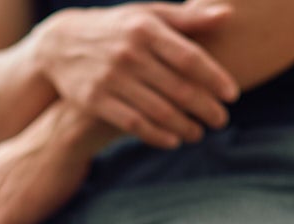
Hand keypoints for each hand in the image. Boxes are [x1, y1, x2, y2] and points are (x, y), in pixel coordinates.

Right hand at [32, 3, 238, 148]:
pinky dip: (157, 135)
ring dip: (185, 125)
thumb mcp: (148, 15)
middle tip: (222, 120)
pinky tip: (174, 140)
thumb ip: (187, 18)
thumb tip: (228, 15)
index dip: (214, 78)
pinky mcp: (95, 100)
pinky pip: (133, 124)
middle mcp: (129, 53)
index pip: (189, 57)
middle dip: (205, 107)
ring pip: (158, 110)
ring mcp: (111, 78)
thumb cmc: (118, 28)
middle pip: (178, 87)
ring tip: (200, 132)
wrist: (61, 44)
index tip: (232, 95)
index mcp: (146, 29)